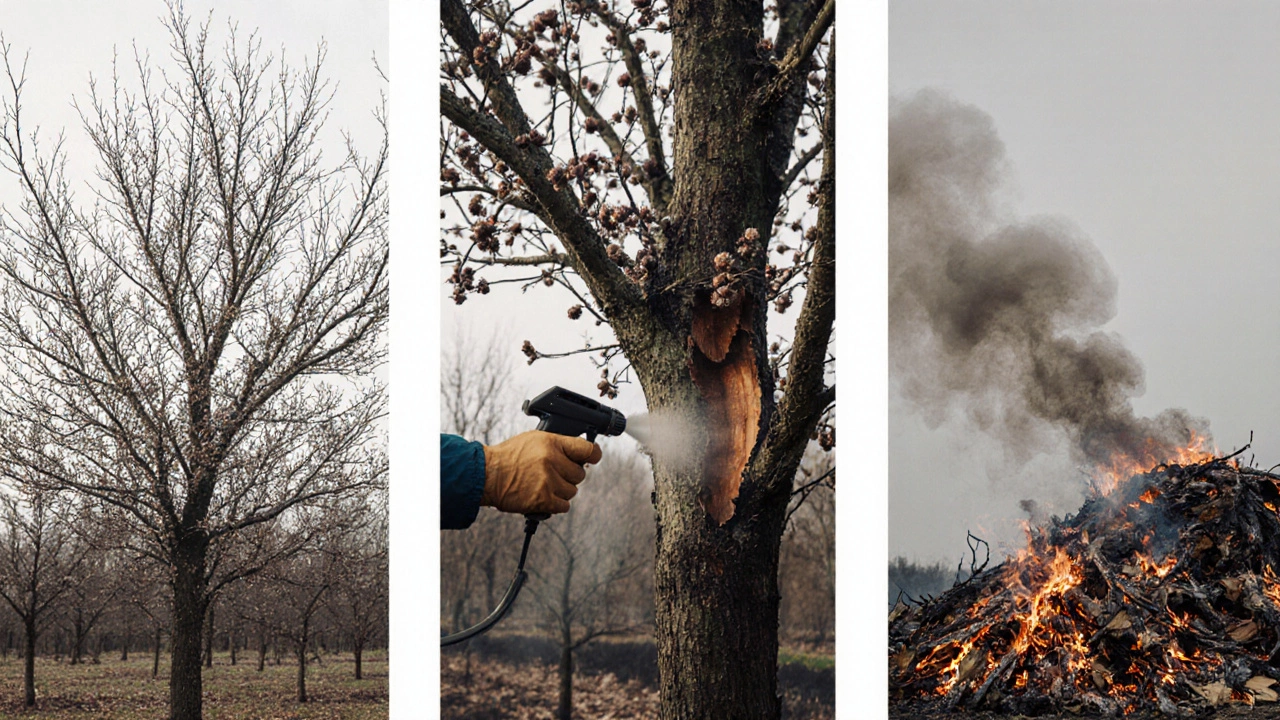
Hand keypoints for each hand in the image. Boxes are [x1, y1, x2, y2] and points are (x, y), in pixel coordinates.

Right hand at [481, 431, 602, 514]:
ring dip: (561, 491)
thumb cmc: (508, 457)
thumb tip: (578, 452)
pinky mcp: (543, 499)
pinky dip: (556, 504)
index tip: (593, 457)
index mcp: (552, 443)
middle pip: (580, 474)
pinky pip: (564, 506)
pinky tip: (544, 496)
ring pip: (572, 491)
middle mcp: (552, 461)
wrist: (487, 474)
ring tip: (543, 485)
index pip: (586, 449)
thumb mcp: (534, 440)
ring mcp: (548, 481)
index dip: (593, 454)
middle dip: (569, 475)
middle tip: (553, 474)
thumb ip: (557, 445)